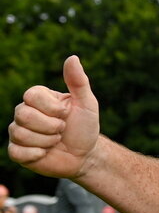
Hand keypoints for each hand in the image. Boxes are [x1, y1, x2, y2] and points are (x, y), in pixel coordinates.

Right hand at [8, 56, 100, 178]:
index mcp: (37, 98)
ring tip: (56, 141)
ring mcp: (18, 132)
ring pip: (20, 134)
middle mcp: (23, 112)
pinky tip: (46, 153)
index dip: (52, 108)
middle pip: (23, 115)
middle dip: (51, 126)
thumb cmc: (85, 127)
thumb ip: (78, 81)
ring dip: (47, 141)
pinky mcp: (17, 151)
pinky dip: (37, 155)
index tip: (66, 114)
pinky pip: (17, 152)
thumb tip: (72, 57)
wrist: (85, 155)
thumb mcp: (87, 104)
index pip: (31, 96)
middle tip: (62, 130)